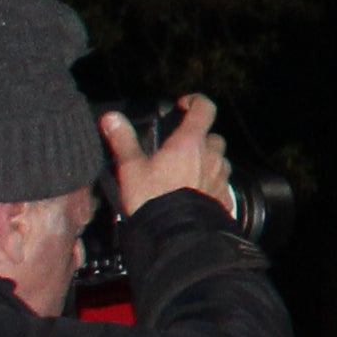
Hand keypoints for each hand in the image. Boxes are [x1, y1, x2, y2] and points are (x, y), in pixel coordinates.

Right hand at [102, 93, 228, 213]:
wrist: (175, 235)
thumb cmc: (152, 199)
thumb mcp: (130, 168)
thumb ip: (123, 140)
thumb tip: (111, 118)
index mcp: (190, 142)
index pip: (205, 108)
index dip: (196, 101)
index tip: (185, 105)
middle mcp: (212, 156)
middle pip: (212, 137)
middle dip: (200, 139)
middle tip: (180, 149)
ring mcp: (221, 177)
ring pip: (220, 160)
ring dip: (207, 162)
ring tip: (186, 173)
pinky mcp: (225, 197)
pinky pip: (222, 184)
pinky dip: (211, 184)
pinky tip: (195, 193)